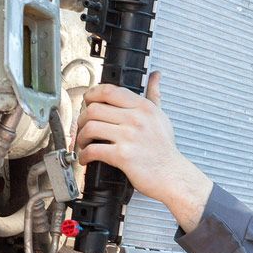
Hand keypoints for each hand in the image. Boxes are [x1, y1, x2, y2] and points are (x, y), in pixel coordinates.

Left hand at [75, 72, 212, 229]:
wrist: (172, 176)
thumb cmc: (165, 150)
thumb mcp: (162, 117)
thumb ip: (154, 96)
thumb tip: (155, 77)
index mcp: (143, 107)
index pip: (109, 91)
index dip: (91, 95)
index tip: (87, 102)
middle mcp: (136, 119)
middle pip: (94, 108)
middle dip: (82, 119)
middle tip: (83, 127)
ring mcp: (129, 137)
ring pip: (90, 127)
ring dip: (81, 137)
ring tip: (83, 143)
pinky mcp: (123, 155)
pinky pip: (93, 150)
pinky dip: (84, 155)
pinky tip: (86, 158)